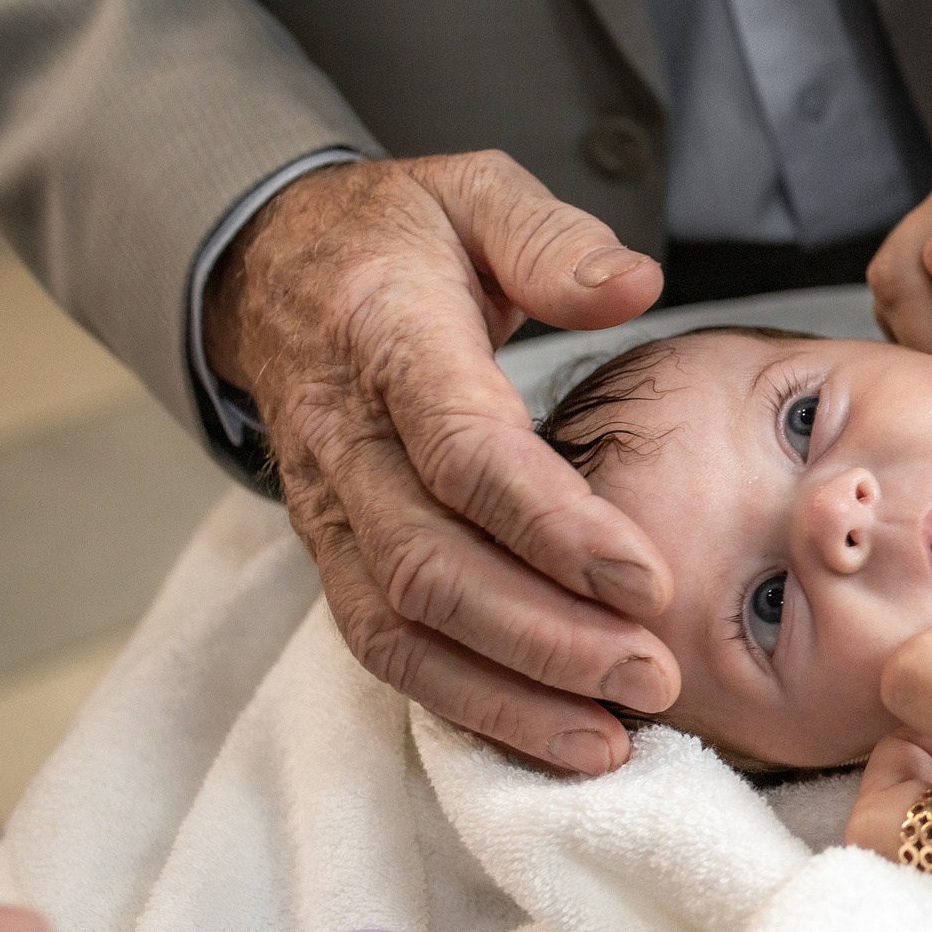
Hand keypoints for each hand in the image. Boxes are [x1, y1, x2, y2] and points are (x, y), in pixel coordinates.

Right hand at [205, 153, 678, 773]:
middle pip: (431, 561)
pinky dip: (468, 705)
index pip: (463, 449)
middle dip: (547, 634)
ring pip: (400, 625)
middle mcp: (342, 436)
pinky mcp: (335, 554)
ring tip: (614, 737)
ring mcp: (327, 506)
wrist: (277, 266)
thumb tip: (635, 284)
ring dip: (508, 692)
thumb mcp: (475, 194)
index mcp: (384, 336)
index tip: (646, 577)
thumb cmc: (404, 235)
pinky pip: (388, 648)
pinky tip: (555, 737)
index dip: (552, 523)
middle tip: (654, 676)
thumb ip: (554, 239)